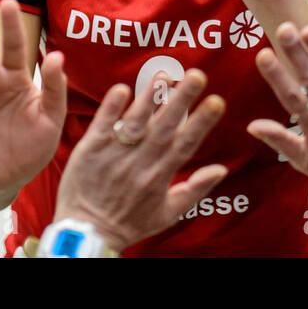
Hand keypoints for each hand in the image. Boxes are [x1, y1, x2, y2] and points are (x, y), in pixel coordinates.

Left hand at [52, 70, 226, 252]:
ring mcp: (114, 155)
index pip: (185, 144)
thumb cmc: (129, 224)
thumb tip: (221, 169)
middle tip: (197, 75)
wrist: (86, 233)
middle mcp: (139, 163)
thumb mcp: (167, 214)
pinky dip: (111, 108)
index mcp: (159, 177)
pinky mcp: (90, 149)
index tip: (216, 100)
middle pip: (164, 127)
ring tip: (163, 75)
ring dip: (149, 98)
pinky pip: (102, 125)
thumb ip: (195, 189)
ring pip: (135, 122)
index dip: (202, 122)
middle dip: (182, 100)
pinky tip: (122, 89)